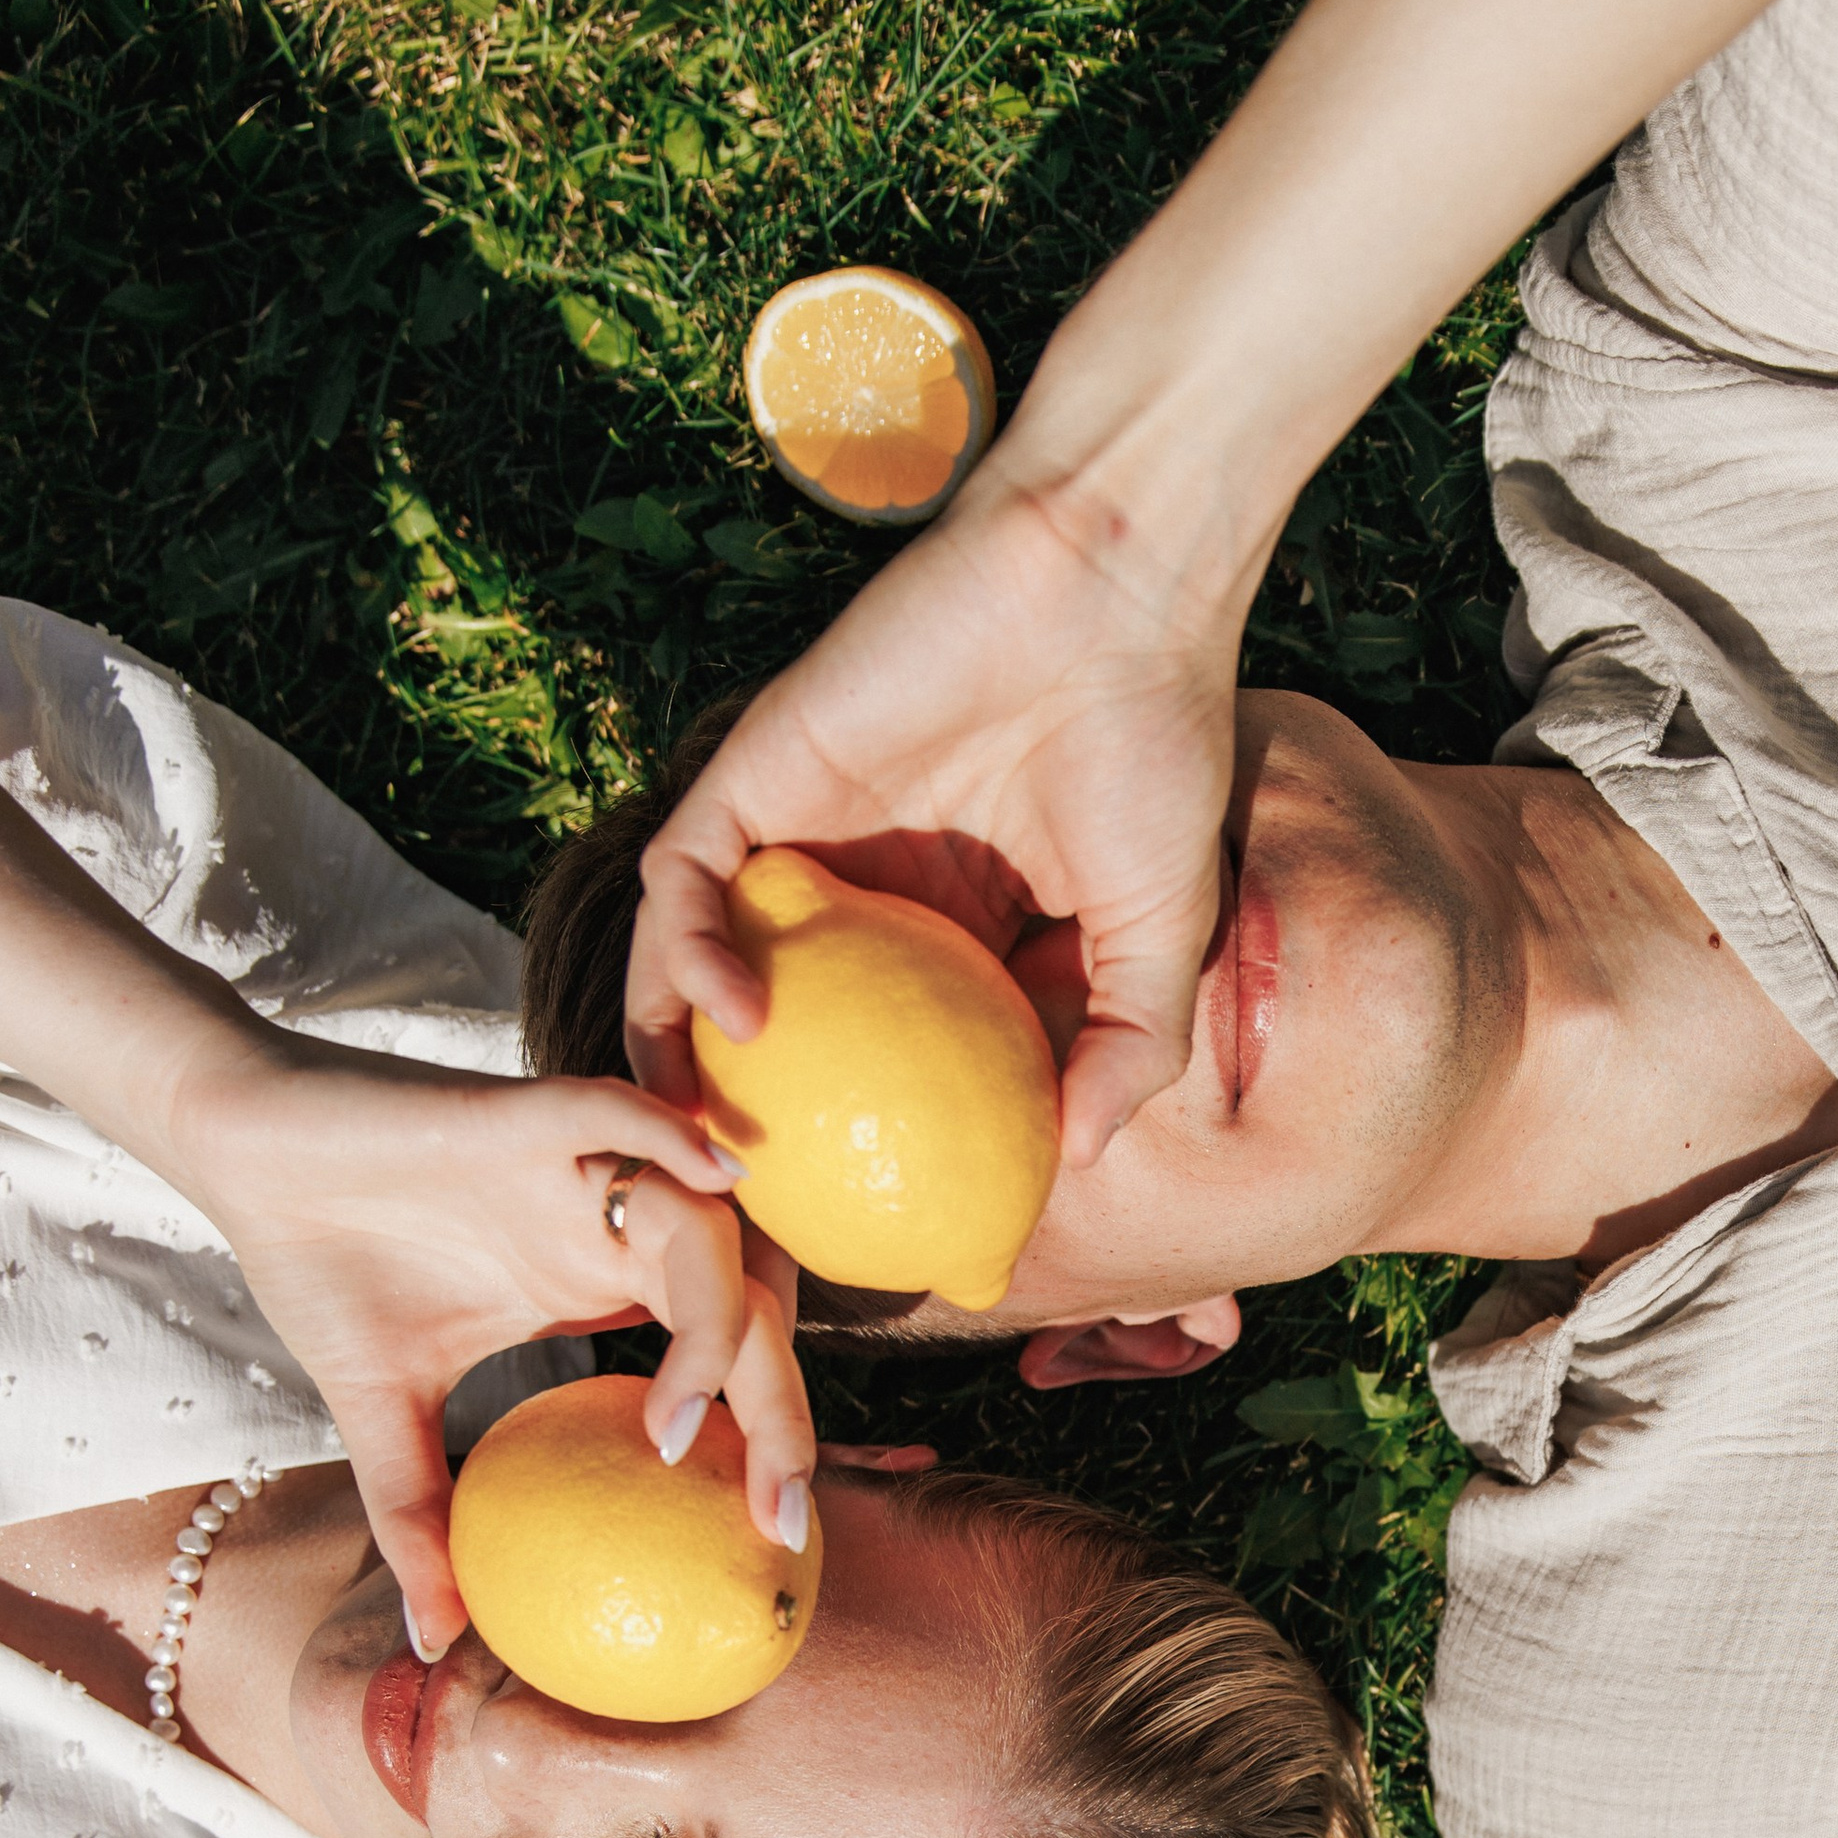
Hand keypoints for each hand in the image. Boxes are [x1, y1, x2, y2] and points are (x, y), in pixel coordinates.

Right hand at [182, 1031, 813, 1650]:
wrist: (246, 1150)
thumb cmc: (326, 1263)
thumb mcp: (382, 1414)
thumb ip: (422, 1517)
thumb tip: (437, 1641)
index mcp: (604, 1284)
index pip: (730, 1358)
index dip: (772, 1436)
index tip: (778, 1536)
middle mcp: (613, 1227)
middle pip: (751, 1303)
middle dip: (785, 1406)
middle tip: (781, 1512)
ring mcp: (579, 1166)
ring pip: (706, 1224)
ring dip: (720, 1319)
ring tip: (678, 1424)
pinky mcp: (523, 1113)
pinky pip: (617, 1110)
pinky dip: (667, 1138)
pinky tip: (711, 1178)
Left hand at [624, 447, 1255, 1169]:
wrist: (1114, 589)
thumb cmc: (1153, 745)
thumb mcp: (1164, 936)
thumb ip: (1126, 1050)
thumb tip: (1073, 1163)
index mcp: (942, 938)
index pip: (866, 1066)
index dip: (840, 1155)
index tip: (840, 1248)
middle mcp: (857, 896)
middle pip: (758, 1038)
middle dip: (723, 1136)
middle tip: (728, 1232)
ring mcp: (798, 837)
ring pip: (691, 971)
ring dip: (674, 1065)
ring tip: (702, 1149)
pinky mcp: (754, 777)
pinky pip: (683, 882)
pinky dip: (687, 956)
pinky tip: (736, 1021)